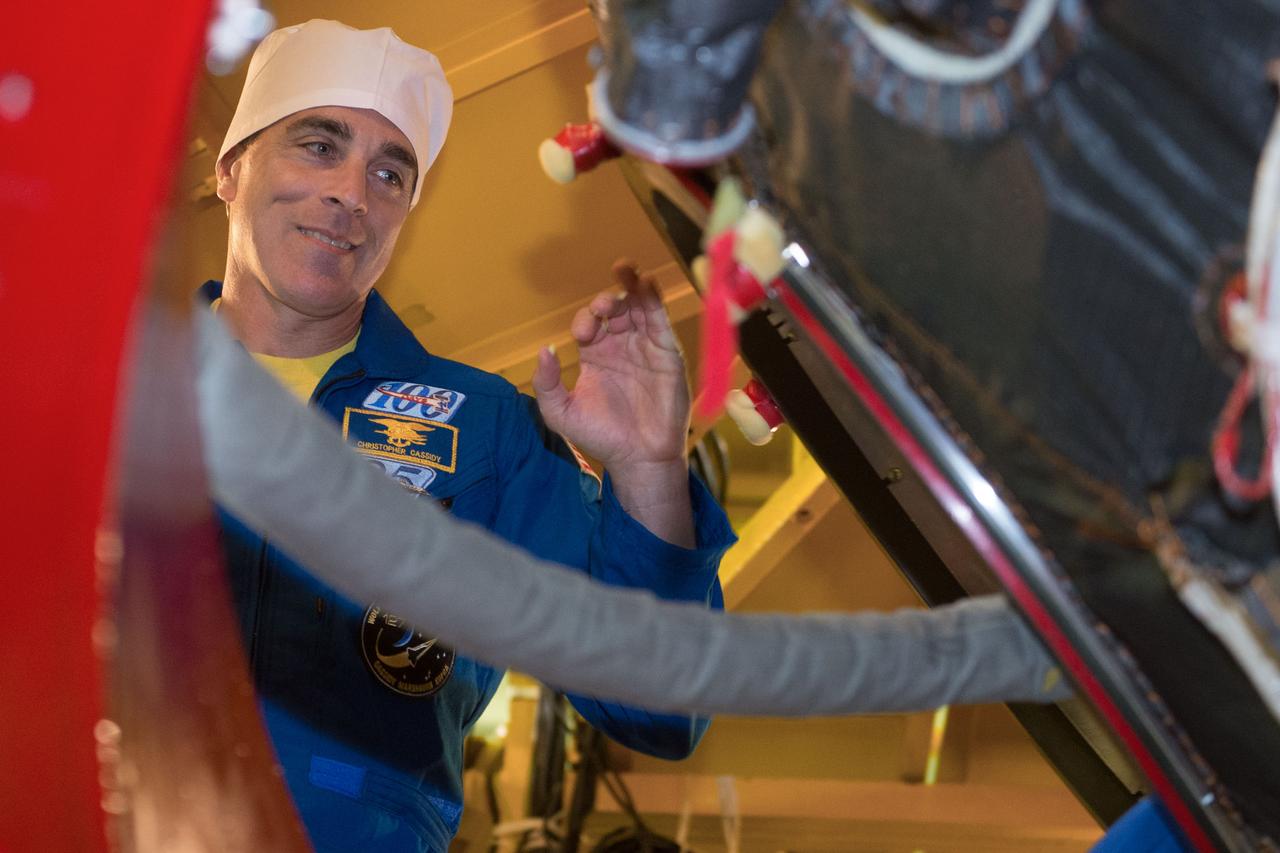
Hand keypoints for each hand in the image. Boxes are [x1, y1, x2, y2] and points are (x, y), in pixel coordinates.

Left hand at [532, 260, 689, 472]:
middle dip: (607, 299)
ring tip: (624, 270)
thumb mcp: (560, 412)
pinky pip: (660, 318)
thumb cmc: (600, 437)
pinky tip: (646, 282)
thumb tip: (544, 349)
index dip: (585, 320)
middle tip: (603, 306)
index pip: (588, 323)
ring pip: (638, 306)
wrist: (638, 457)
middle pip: (614, 308)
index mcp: (594, 355)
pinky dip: (654, 297)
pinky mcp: (667, 351)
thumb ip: (546, 383)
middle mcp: (619, 346)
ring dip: (630, 287)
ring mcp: (644, 346)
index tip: (582, 334)